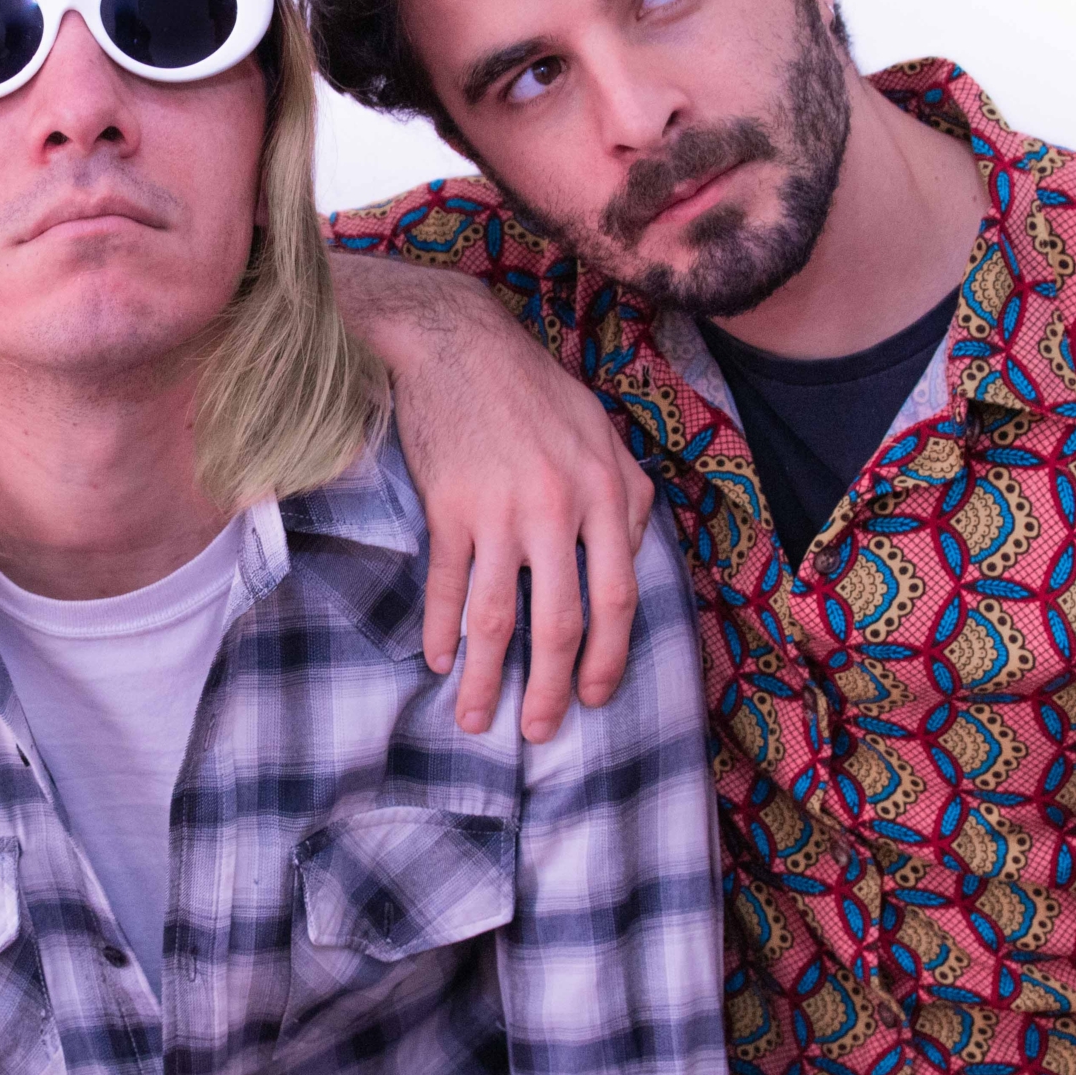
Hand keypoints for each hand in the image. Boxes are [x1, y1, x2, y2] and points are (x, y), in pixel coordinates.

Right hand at [333, 253, 653, 740]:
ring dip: (487, 678)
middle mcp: (557, 509)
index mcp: (605, 493)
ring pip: (497, 617)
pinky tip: (441, 660)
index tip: (596, 697)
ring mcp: (499, 511)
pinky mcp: (448, 508)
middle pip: (560, 621)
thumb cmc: (533, 390)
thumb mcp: (601, 431)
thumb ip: (628, 495)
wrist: (458, 344)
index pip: (617, 596)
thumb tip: (634, 556)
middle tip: (541, 730)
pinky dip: (442, 629)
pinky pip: (448, 585)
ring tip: (477, 718)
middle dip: (552, 688)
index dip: (608, 657)